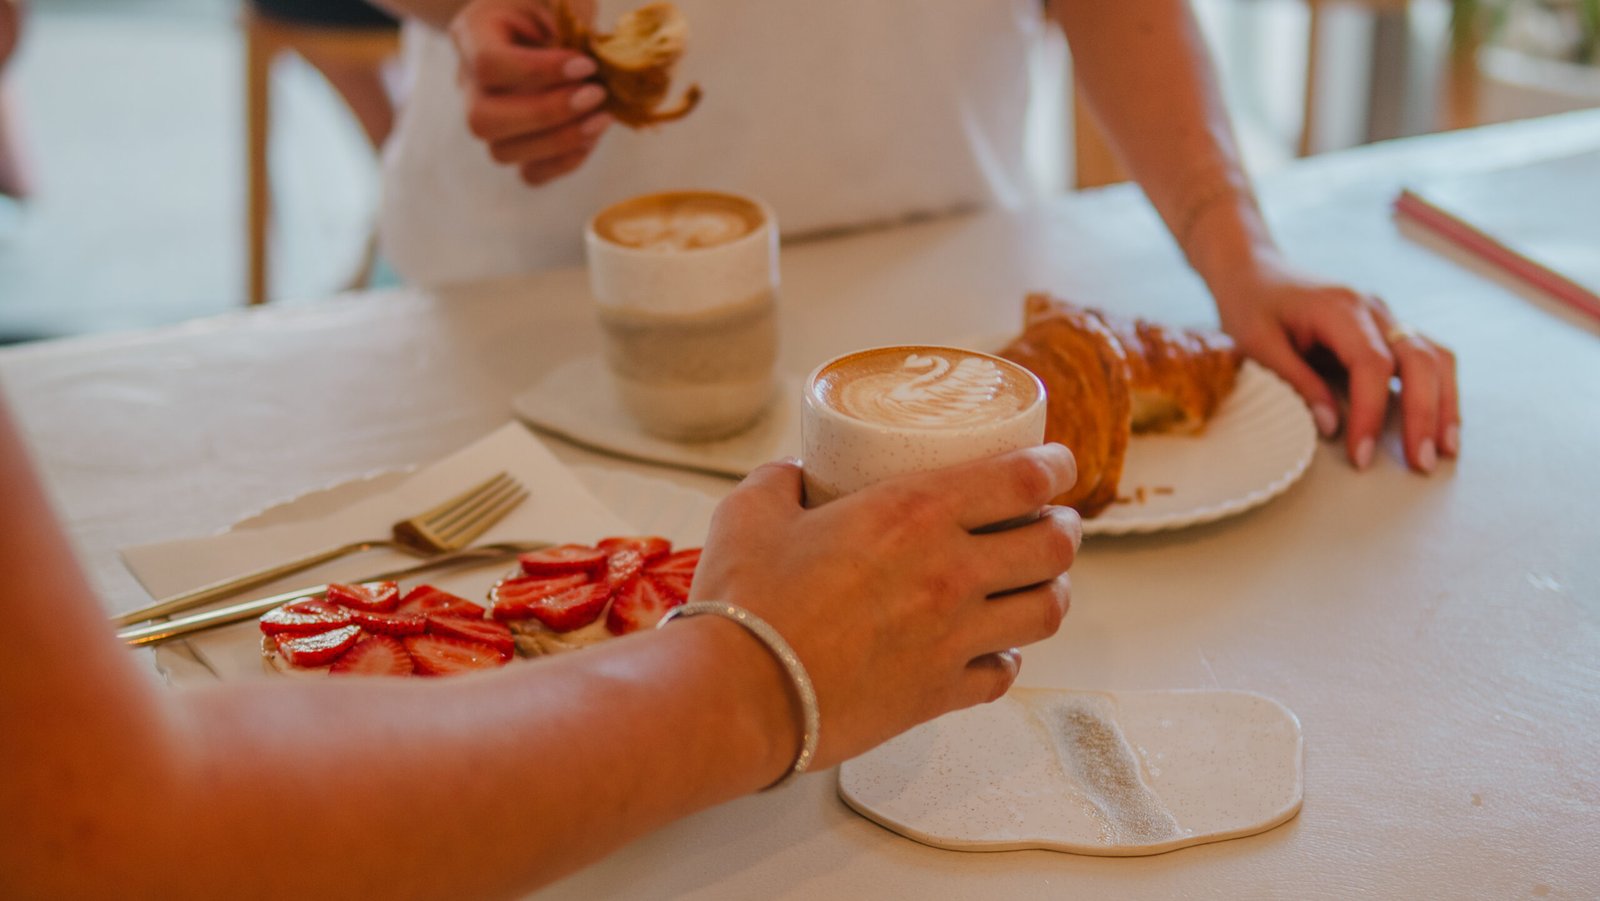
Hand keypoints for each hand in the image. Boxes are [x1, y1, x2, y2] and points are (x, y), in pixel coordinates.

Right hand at [448, 0, 610, 184]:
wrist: (538, 26)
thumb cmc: (547, 5)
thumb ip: (571, 8)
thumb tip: (588, 45)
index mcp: (472, 33)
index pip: (488, 65)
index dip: (539, 72)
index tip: (586, 64)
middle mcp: (469, 82)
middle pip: (483, 119)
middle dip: (547, 113)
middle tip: (596, 94)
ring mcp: (487, 118)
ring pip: (503, 152)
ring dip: (560, 141)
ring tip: (602, 117)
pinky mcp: (514, 145)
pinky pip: (529, 174)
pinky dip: (564, 163)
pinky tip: (592, 137)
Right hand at [690, 445, 1082, 769]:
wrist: (740, 694)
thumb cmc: (746, 602)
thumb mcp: (752, 510)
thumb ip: (781, 480)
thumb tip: (795, 475)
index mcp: (914, 512)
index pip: (1022, 479)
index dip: (1056, 467)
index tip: (1058, 465)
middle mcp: (951, 572)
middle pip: (1053, 545)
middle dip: (1064, 527)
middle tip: (1051, 521)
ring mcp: (953, 638)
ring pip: (1046, 610)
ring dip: (1051, 589)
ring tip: (1038, 582)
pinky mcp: (940, 693)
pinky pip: (1004, 672)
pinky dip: (1008, 656)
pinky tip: (992, 647)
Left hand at [1214, 257, 1459, 473]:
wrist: (1254, 271)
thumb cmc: (1250, 305)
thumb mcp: (1257, 344)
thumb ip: (1295, 382)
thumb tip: (1331, 427)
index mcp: (1340, 308)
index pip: (1372, 364)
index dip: (1371, 412)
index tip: (1362, 455)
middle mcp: (1373, 309)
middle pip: (1419, 359)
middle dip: (1425, 414)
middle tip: (1420, 464)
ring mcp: (1385, 318)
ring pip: (1435, 357)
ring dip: (1444, 403)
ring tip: (1443, 451)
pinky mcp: (1387, 330)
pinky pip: (1426, 358)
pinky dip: (1437, 390)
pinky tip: (1438, 425)